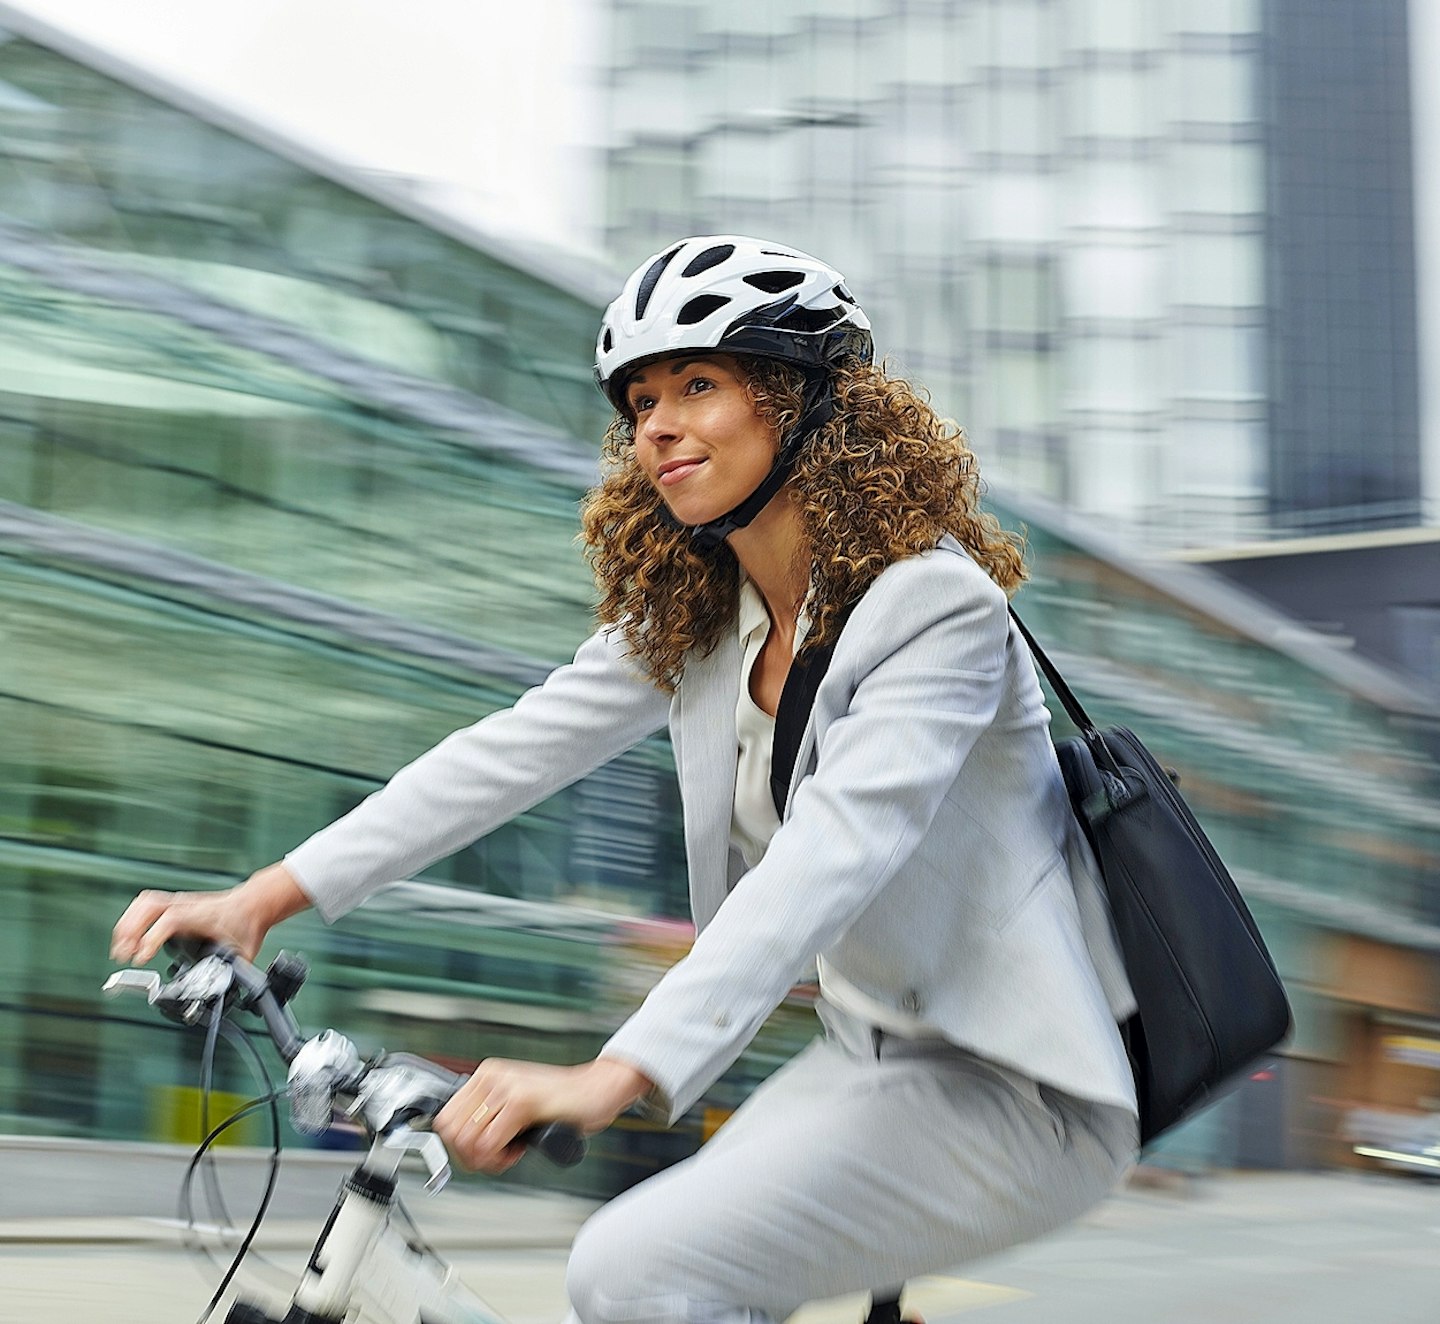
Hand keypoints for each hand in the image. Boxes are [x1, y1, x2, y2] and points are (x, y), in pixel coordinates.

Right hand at [110, 863, 308, 965]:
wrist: (252, 905)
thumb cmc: (246, 925)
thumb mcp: (244, 953)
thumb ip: (234, 973)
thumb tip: (225, 993)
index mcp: (204, 916)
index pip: (172, 920)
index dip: (152, 938)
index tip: (141, 957)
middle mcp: (188, 906)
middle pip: (151, 906)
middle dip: (131, 930)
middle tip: (124, 956)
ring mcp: (179, 902)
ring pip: (145, 903)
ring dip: (127, 925)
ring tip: (121, 950)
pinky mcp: (173, 904)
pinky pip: (145, 905)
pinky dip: (131, 920)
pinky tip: (127, 938)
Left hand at [434, 1056, 652, 1174]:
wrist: (599, 1089)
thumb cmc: (564, 1101)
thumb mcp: (516, 1102)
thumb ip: (490, 1115)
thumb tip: (462, 1144)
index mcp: (487, 1075)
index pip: (446, 1118)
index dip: (460, 1146)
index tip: (481, 1152)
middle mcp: (492, 1077)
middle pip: (451, 1132)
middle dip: (471, 1157)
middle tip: (496, 1157)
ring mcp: (505, 1088)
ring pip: (468, 1141)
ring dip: (487, 1160)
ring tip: (509, 1154)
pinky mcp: (521, 1102)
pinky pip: (489, 1145)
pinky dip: (501, 1159)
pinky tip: (519, 1150)